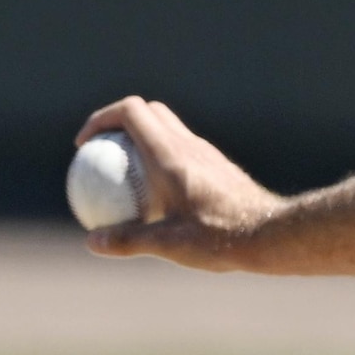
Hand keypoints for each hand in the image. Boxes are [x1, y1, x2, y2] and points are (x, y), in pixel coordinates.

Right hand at [71, 94, 284, 268]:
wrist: (269, 233)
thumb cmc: (221, 238)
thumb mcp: (169, 244)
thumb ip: (128, 240)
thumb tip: (92, 242)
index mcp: (170, 154)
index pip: (131, 111)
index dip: (102, 118)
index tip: (84, 144)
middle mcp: (187, 145)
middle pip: (147, 112)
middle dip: (118, 121)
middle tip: (99, 151)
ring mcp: (204, 152)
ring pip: (165, 127)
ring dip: (140, 138)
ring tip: (122, 172)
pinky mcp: (215, 165)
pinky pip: (179, 148)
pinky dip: (158, 157)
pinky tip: (154, 192)